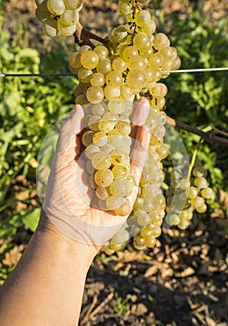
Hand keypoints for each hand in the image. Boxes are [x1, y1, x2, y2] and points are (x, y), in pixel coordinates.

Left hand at [39, 98, 149, 250]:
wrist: (72, 231)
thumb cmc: (60, 197)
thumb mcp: (60, 162)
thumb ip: (68, 135)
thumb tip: (78, 108)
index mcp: (82, 155)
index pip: (95, 128)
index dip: (102, 111)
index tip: (109, 93)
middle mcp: (100, 162)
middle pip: (115, 134)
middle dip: (123, 115)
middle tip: (131, 94)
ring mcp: (116, 173)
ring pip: (129, 145)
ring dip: (136, 126)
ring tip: (144, 105)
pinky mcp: (129, 186)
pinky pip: (136, 164)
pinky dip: (142, 147)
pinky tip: (145, 130)